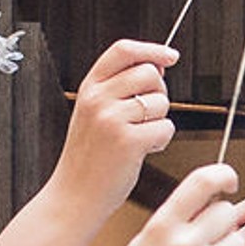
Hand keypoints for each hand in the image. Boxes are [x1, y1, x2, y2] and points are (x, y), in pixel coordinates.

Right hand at [52, 38, 179, 214]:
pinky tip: (144, 151)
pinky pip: (166, 127)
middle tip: (148, 116)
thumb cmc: (89, 158)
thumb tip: (158, 65)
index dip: (151, 49)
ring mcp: (111, 119)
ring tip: (139, 138)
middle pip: (150, 73)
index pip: (123, 50)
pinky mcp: (128, 141)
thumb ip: (118, 88)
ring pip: (161, 101)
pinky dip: (161, 140)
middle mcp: (98, 99)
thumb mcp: (92, 114)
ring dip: (159, 120)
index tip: (170, 56)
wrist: (74, 196)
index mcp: (89, 88)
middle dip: (159, 93)